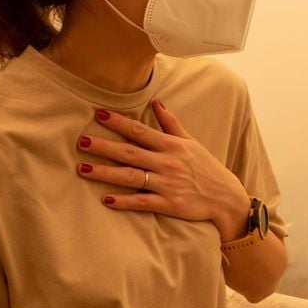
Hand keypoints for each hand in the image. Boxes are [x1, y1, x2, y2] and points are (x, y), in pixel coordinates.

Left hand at [75, 100, 250, 241]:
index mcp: (172, 145)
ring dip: (107, 173)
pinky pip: (143, 203)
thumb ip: (171, 123)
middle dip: (105, 147)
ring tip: (84, 169)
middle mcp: (167, 163)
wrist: (226, 197)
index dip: (119, 123)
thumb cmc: (206, 168)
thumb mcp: (191, 142)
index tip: (99, 115)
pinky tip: (107, 200)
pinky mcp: (169, 204)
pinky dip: (125, 201)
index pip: (140, 131)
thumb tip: (157, 102)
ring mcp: (167, 184)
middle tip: (81, 142)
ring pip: (132, 177)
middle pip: (130, 152)